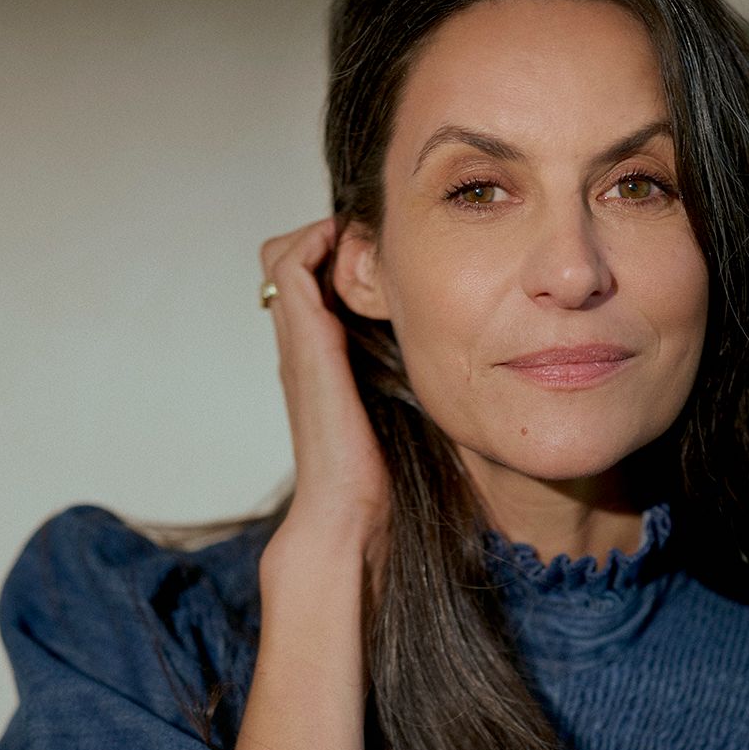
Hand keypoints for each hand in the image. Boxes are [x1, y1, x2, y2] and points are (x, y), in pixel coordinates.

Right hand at [257, 217, 392, 594]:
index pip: (309, 286)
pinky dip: (318, 244)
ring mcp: (298, 344)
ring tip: (365, 234)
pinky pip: (293, 268)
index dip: (337, 258)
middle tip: (373, 234)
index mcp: (321, 364)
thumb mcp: (401, 414)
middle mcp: (302, 348)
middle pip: (287, 261)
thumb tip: (464, 369)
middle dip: (326, 237)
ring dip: (321, 235)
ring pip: (283, 256)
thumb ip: (410, 384)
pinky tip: (360, 246)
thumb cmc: (380, 479)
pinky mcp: (306, 344)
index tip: (382, 251)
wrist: (349, 515)